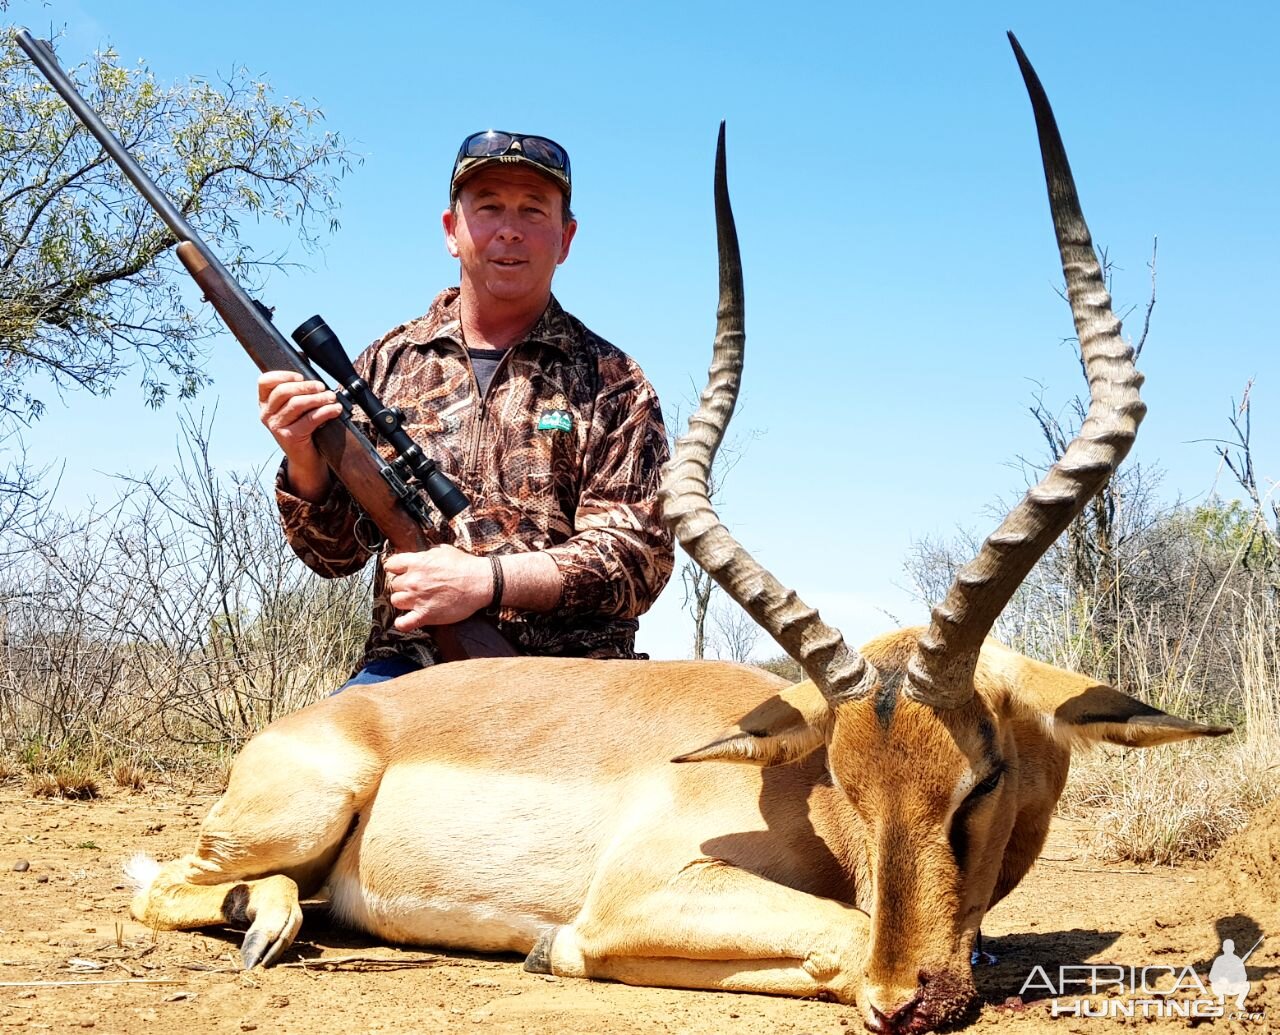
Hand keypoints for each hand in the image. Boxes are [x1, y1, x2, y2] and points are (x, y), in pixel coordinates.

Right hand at [258, 371, 342, 499]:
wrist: (306, 459)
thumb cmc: (304, 428)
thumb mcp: (298, 407)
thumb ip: (297, 387)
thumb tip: (303, 357)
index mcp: (265, 403)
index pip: (264, 382)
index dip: (282, 375)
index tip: (301, 376)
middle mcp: (266, 414)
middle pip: (283, 391)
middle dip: (306, 386)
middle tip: (322, 387)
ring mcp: (276, 426)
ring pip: (297, 404)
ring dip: (318, 398)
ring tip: (332, 398)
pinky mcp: (289, 437)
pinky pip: (310, 419)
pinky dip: (325, 411)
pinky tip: (335, 410)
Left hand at [384, 546, 493, 631]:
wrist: (481, 582)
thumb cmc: (466, 566)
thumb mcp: (444, 550)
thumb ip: (427, 553)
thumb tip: (421, 555)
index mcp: (416, 562)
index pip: (390, 565)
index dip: (396, 569)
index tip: (400, 572)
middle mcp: (413, 580)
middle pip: (393, 584)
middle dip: (402, 585)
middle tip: (413, 587)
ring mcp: (417, 599)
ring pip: (395, 601)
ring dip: (403, 601)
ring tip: (413, 601)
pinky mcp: (425, 615)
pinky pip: (403, 623)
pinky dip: (402, 623)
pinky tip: (407, 619)